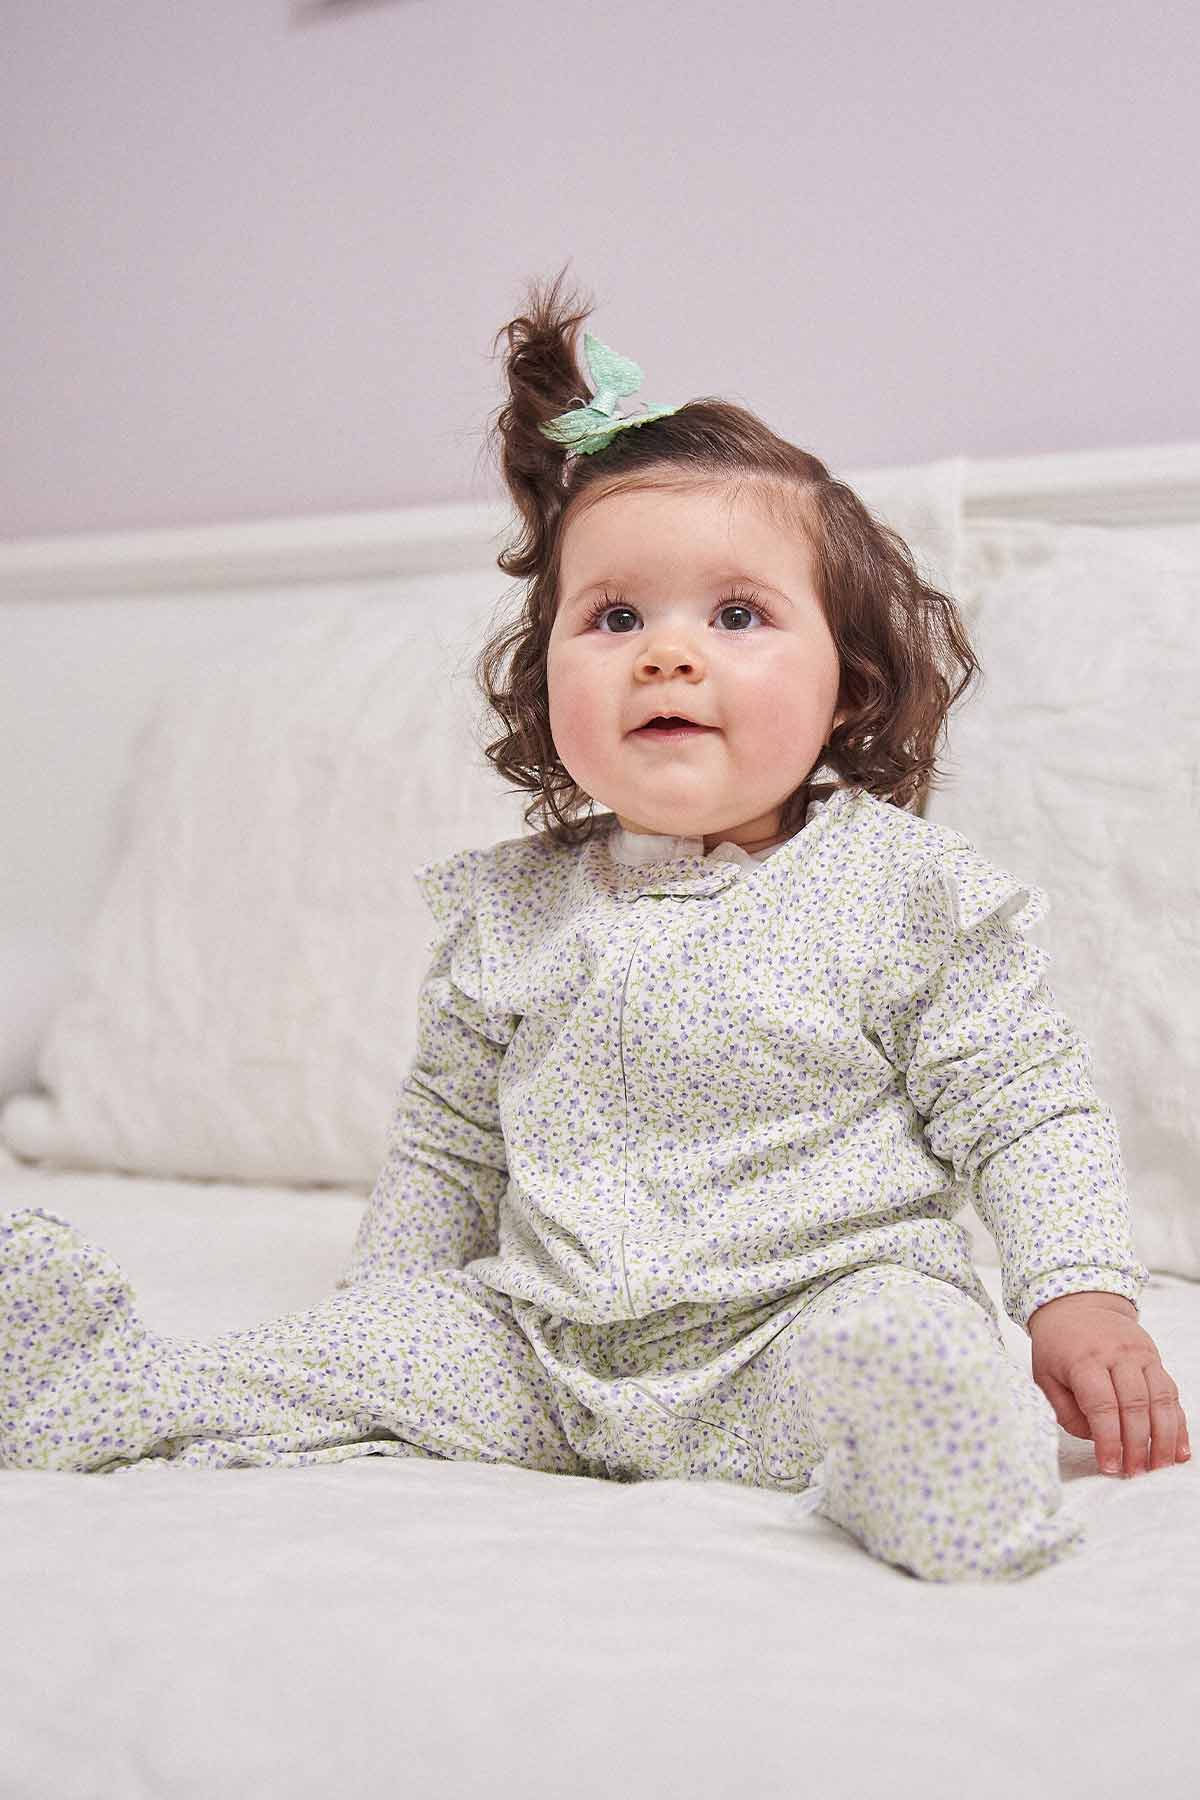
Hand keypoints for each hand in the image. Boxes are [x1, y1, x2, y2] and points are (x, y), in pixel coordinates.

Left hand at [1027, 1291, 1190, 1477]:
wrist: (1077, 1305)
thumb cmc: (1057, 1345)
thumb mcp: (1044, 1376)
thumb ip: (1065, 1411)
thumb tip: (1095, 1440)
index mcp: (1083, 1359)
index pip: (1101, 1406)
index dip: (1109, 1440)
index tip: (1109, 1467)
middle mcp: (1116, 1355)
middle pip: (1135, 1405)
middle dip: (1137, 1445)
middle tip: (1134, 1473)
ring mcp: (1140, 1355)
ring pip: (1160, 1400)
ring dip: (1163, 1439)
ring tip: (1159, 1467)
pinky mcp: (1155, 1359)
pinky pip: (1171, 1394)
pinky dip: (1178, 1424)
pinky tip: (1178, 1449)